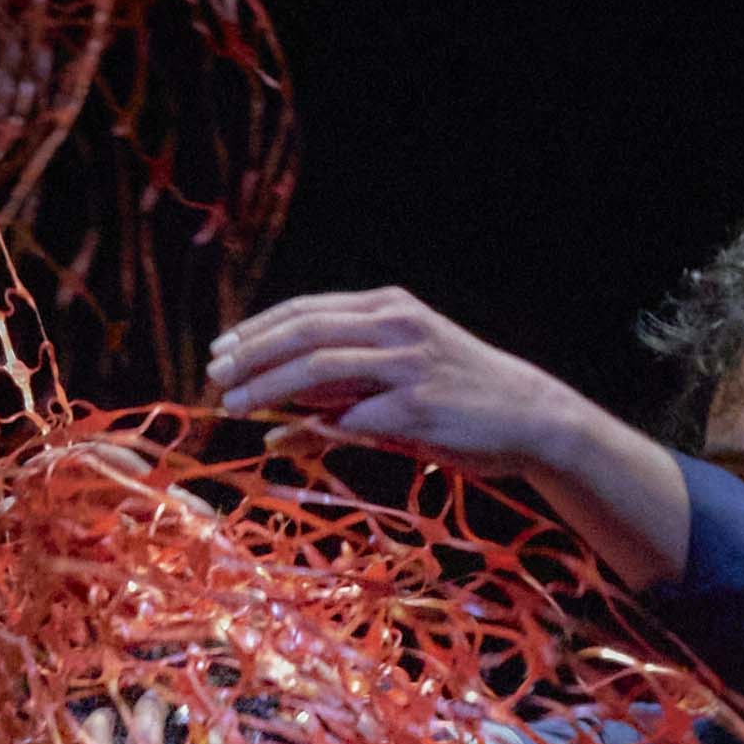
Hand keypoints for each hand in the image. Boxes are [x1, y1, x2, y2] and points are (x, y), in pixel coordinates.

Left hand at [209, 288, 693, 587]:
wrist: (530, 417)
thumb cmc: (457, 404)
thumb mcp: (396, 390)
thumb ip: (337, 404)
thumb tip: (273, 435)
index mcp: (390, 308)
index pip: (307, 310)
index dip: (257, 329)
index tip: (220, 349)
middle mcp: (396, 326)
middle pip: (304, 331)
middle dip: (251, 353)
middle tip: (214, 373)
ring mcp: (408, 364)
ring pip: (319, 366)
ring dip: (268, 385)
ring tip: (232, 403)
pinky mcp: (419, 407)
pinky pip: (354, 415)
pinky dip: (317, 425)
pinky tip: (287, 435)